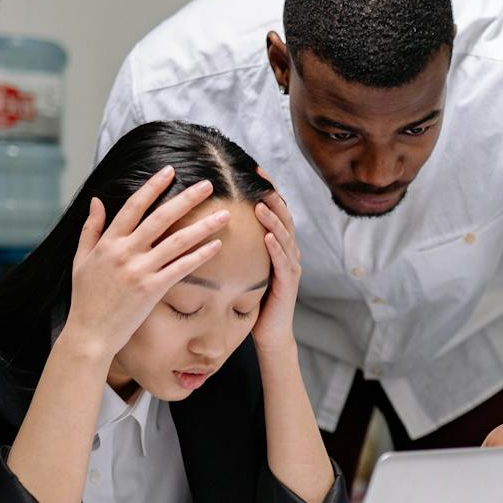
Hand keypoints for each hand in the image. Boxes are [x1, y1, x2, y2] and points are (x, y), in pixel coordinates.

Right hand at [64, 167, 227, 359]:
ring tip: (223, 214)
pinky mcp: (152, 289)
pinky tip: (217, 245)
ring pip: (177, 241)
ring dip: (203, 226)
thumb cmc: (86, 298)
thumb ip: (90, 229)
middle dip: (186, 199)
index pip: (134, 206)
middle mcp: (125, 252)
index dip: (153, 186)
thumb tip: (97, 200)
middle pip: (161, 218)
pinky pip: (181, 268)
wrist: (90, 333)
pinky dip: (200, 255)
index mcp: (109, 242)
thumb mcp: (81, 259)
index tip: (170, 171)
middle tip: (208, 185)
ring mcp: (139, 270)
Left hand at [251, 173, 301, 351]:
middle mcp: (289, 252)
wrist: (270, 334)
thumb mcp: (245, 267)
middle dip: (273, 196)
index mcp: (278, 246)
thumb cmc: (254, 300)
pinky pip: (284, 263)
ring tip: (261, 204)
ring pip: (285, 237)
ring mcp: (291, 267)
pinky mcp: (288, 285)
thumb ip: (239, 246)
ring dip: (274, 220)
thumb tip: (211, 222)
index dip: (266, 189)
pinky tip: (268, 237)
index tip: (253, 169)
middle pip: (284, 217)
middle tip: (261, 177)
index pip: (274, 210)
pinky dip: (277, 248)